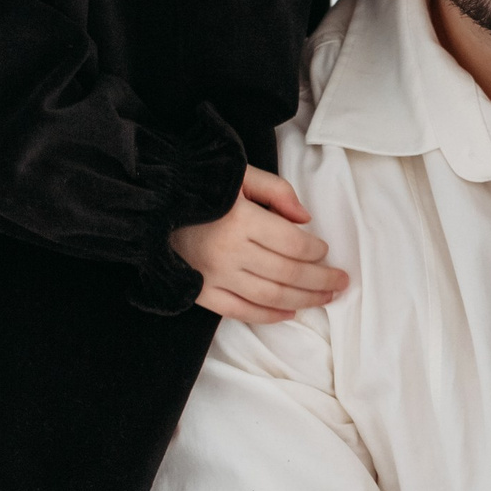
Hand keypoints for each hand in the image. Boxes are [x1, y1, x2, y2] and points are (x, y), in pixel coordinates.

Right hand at [170, 168, 348, 324]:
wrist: (148, 205)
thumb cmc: (197, 184)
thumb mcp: (238, 173)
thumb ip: (276, 190)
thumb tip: (306, 218)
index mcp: (241, 219)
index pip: (293, 243)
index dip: (316, 251)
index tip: (326, 251)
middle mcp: (230, 251)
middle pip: (288, 273)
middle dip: (321, 280)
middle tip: (342, 282)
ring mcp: (215, 275)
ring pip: (271, 296)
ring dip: (304, 300)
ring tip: (326, 298)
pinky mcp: (202, 291)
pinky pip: (240, 311)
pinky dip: (268, 316)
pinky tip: (290, 313)